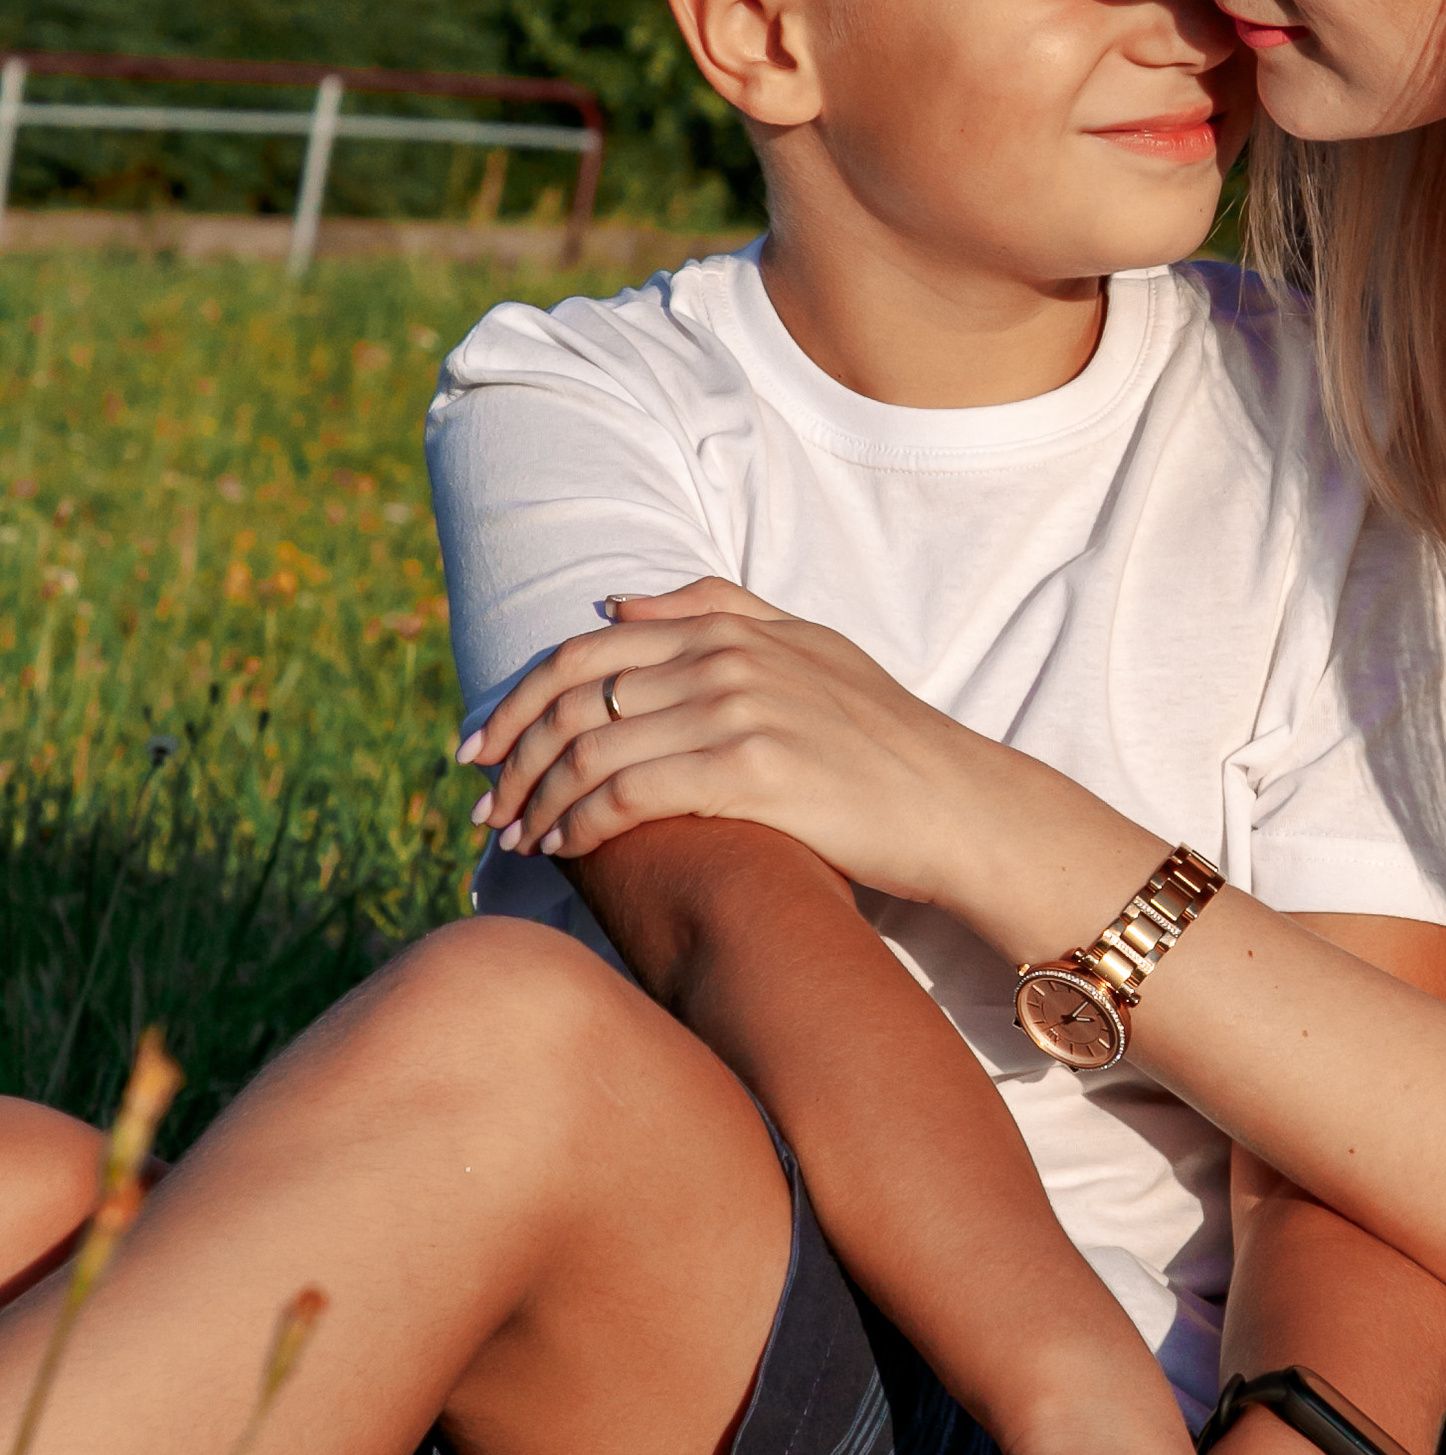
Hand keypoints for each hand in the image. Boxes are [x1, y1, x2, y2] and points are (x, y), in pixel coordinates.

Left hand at [457, 579, 989, 909]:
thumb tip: (615, 604)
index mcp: (731, 628)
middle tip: (484, 802)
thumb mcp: (808, 647)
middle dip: (512, 753)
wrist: (953, 802)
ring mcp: (739, 710)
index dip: (518, 698)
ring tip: (517, 838)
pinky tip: (564, 850)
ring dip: (539, 798)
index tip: (481, 744)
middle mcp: (727, 658)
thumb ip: (716, 611)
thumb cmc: (881, 737)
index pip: (586, 650)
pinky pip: (630, 793)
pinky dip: (581, 822)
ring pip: (592, 749)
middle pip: (575, 697)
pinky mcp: (752, 770)